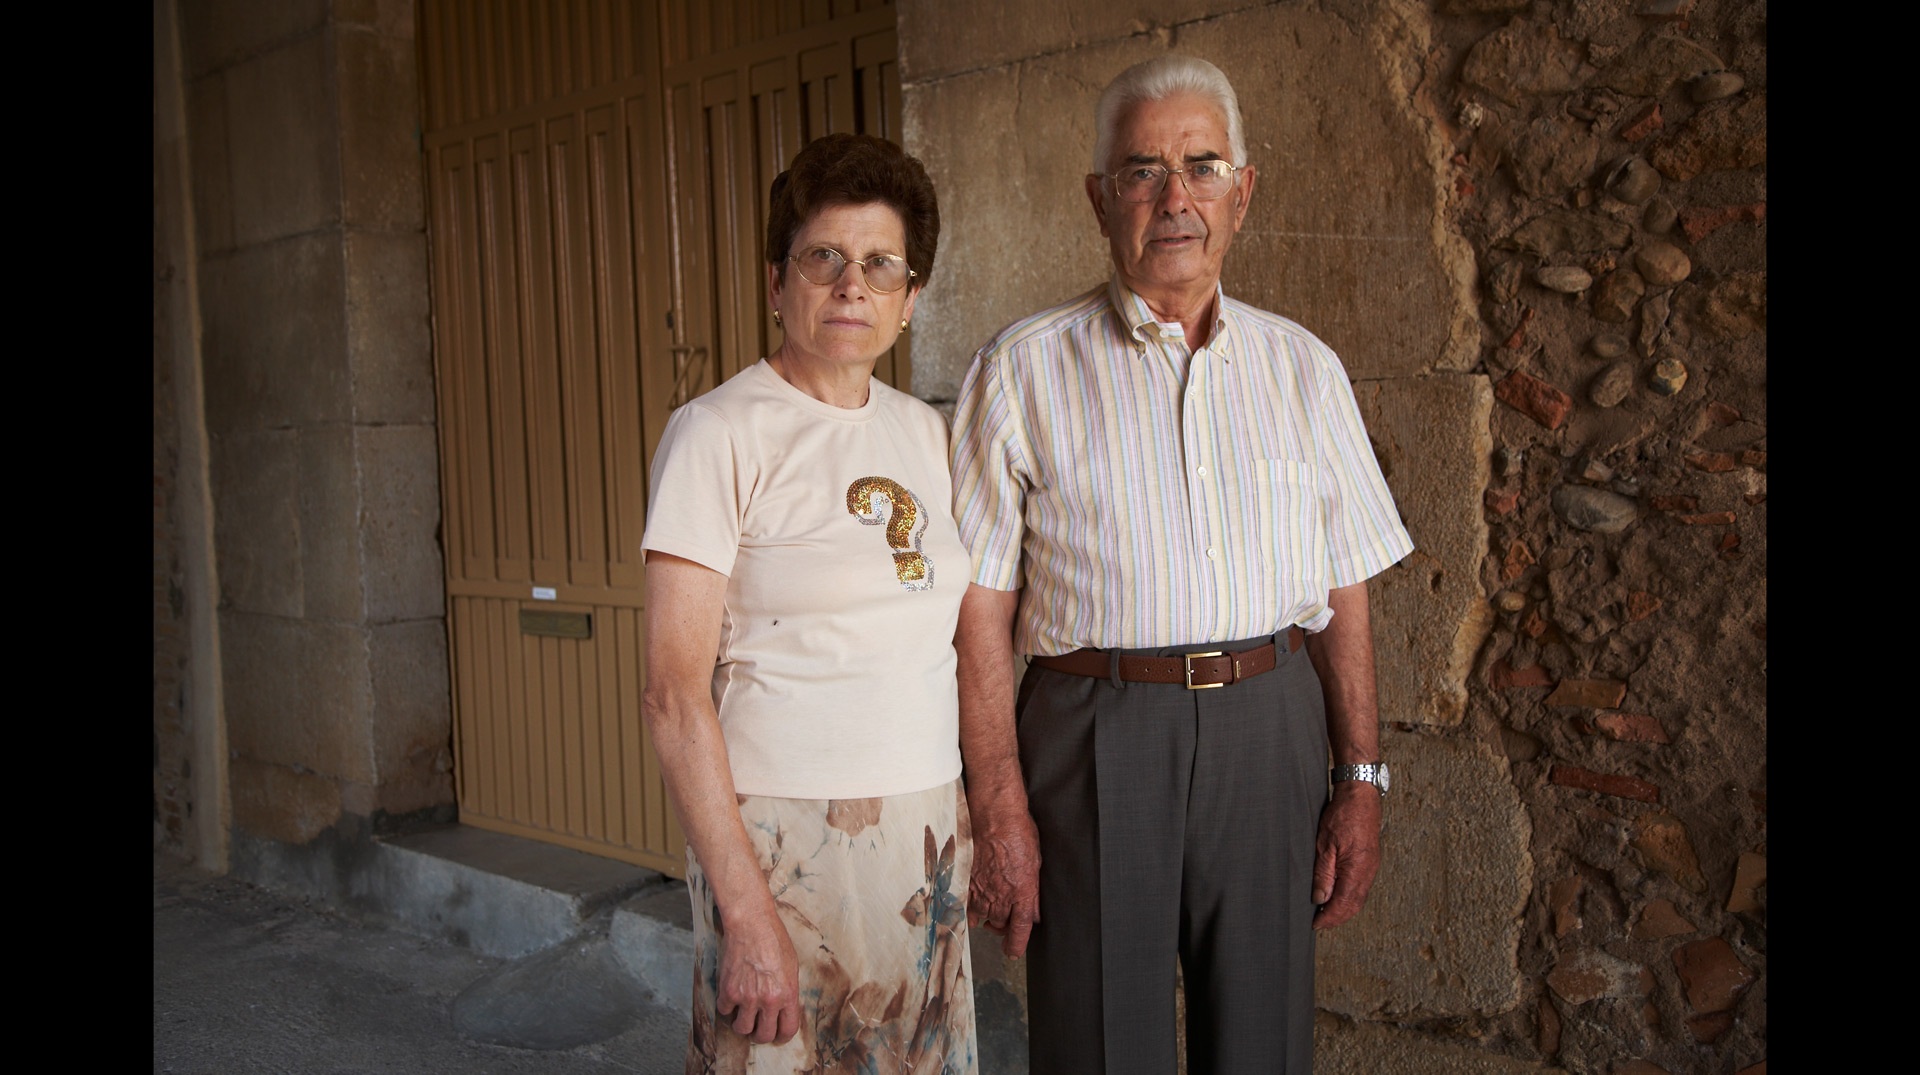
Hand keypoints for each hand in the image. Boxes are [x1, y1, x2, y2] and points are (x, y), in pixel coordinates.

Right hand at [716, 903, 800, 1044]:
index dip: (782, 1037)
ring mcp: (747, 997)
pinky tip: (731, 997)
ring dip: (742, 1024)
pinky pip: (725, 1012)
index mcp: (788, 994)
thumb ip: (787, 991)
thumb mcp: (791, 966)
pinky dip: (727, 1008)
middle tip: (757, 1028)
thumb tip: (783, 1008)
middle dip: (760, 1035)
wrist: (751, 923)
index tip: (777, 1036)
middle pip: (763, 1035)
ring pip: (742, 1029)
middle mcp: (769, 1000)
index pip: (787, 1030)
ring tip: (743, 1014)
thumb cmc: (774, 939)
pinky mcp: (728, 991)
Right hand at [967, 806, 1041, 957]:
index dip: (1017, 944)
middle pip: (1001, 924)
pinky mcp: (968, 879)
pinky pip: (967, 904)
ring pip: (984, 915)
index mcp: (1023, 891)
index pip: (1021, 928)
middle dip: (1004, 927)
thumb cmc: (1019, 832)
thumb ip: (1033, 891)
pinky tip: (975, 909)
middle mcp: (1001, 894)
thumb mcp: (1036, 862)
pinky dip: (972, 909)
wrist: (994, 815)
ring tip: (993, 911)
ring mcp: (982, 887)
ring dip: (989, 917)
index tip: (1013, 952)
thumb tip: (1033, 911)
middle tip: (1006, 922)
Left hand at [1311, 783, 1381, 929]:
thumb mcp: (1325, 844)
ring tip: (1327, 913)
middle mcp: (1368, 872)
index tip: (1316, 925)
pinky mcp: (1371, 860)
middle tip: (1320, 924)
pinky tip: (1339, 895)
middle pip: (1354, 905)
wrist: (1361, 795)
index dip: (1329, 918)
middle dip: (1337, 918)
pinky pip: (1362, 886)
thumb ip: (1323, 874)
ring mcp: (1371, 866)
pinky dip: (1351, 897)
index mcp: (1357, 870)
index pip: (1343, 904)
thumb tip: (1320, 899)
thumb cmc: (1343, 815)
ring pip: (1359, 897)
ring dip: (1344, 909)